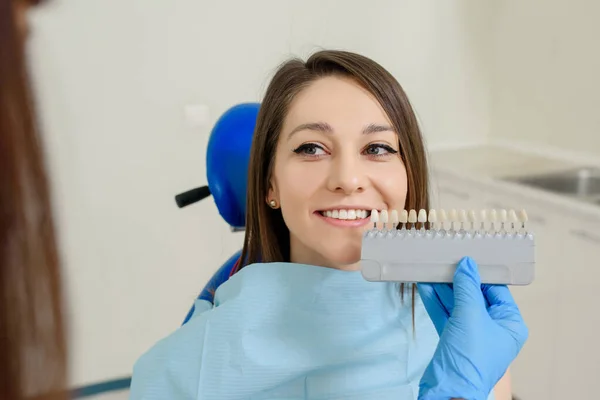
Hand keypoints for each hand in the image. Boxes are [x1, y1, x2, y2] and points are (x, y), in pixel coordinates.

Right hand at [417, 257, 527, 399]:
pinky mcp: (454, 340)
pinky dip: (435, 301)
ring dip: (443, 288)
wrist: (449, 390)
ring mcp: (472, 335)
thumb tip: (468, 265)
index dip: (481, 273)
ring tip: (431, 270)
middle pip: (475, 296)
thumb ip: (467, 287)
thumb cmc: (470, 359)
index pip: (497, 290)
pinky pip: (446, 315)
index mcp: (510, 324)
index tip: (466, 258)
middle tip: (445, 262)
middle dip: (458, 280)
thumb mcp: (470, 315)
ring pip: (458, 304)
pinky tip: (424, 286)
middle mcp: (494, 329)